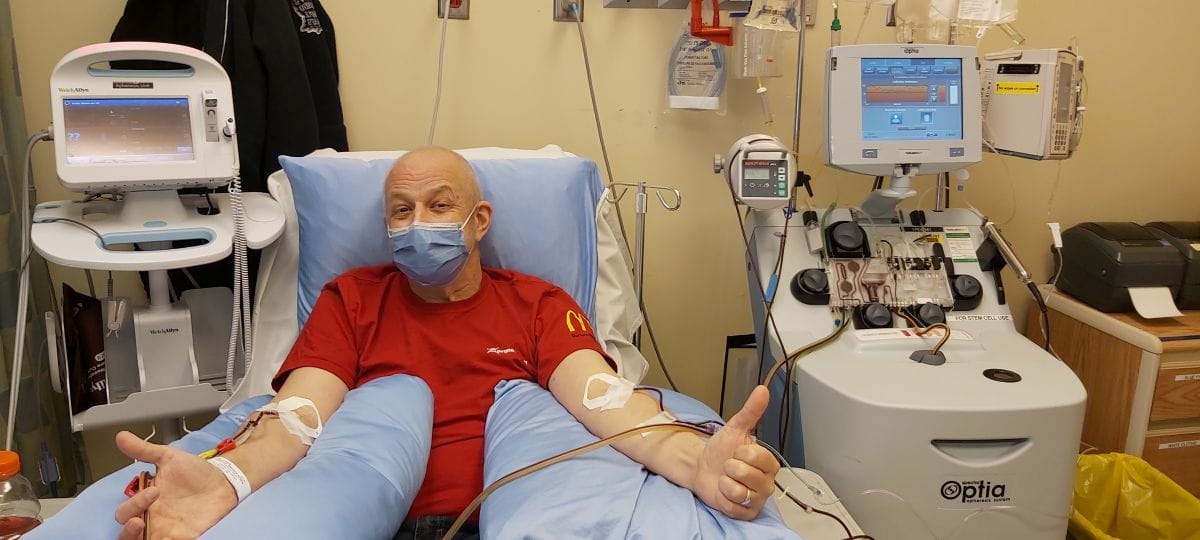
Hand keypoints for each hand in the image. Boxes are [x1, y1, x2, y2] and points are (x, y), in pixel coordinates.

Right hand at [113, 431, 238, 539]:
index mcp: (145, 502)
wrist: (223, 480)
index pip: (124, 512)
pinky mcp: (186, 536)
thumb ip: (144, 450)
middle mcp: (153, 519)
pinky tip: (173, 537)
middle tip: (139, 521)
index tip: (154, 490)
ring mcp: (168, 530)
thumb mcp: (168, 457)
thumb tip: (122, 437)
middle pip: (127, 534)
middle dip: (127, 530)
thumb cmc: (195, 471)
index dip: (133, 504)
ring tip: (149, 533)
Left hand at [691, 386, 779, 519]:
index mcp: (769, 463)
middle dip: (730, 468)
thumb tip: (762, 391)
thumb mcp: (735, 428)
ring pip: (738, 490)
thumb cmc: (721, 450)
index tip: (736, 452)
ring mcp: (757, 499)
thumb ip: (751, 411)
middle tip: (730, 467)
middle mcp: (767, 482)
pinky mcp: (746, 513)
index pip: (756, 456)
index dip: (740, 453)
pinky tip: (725, 492)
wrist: (704, 468)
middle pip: (745, 473)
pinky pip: (732, 505)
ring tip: (727, 479)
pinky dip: (723, 498)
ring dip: (725, 483)